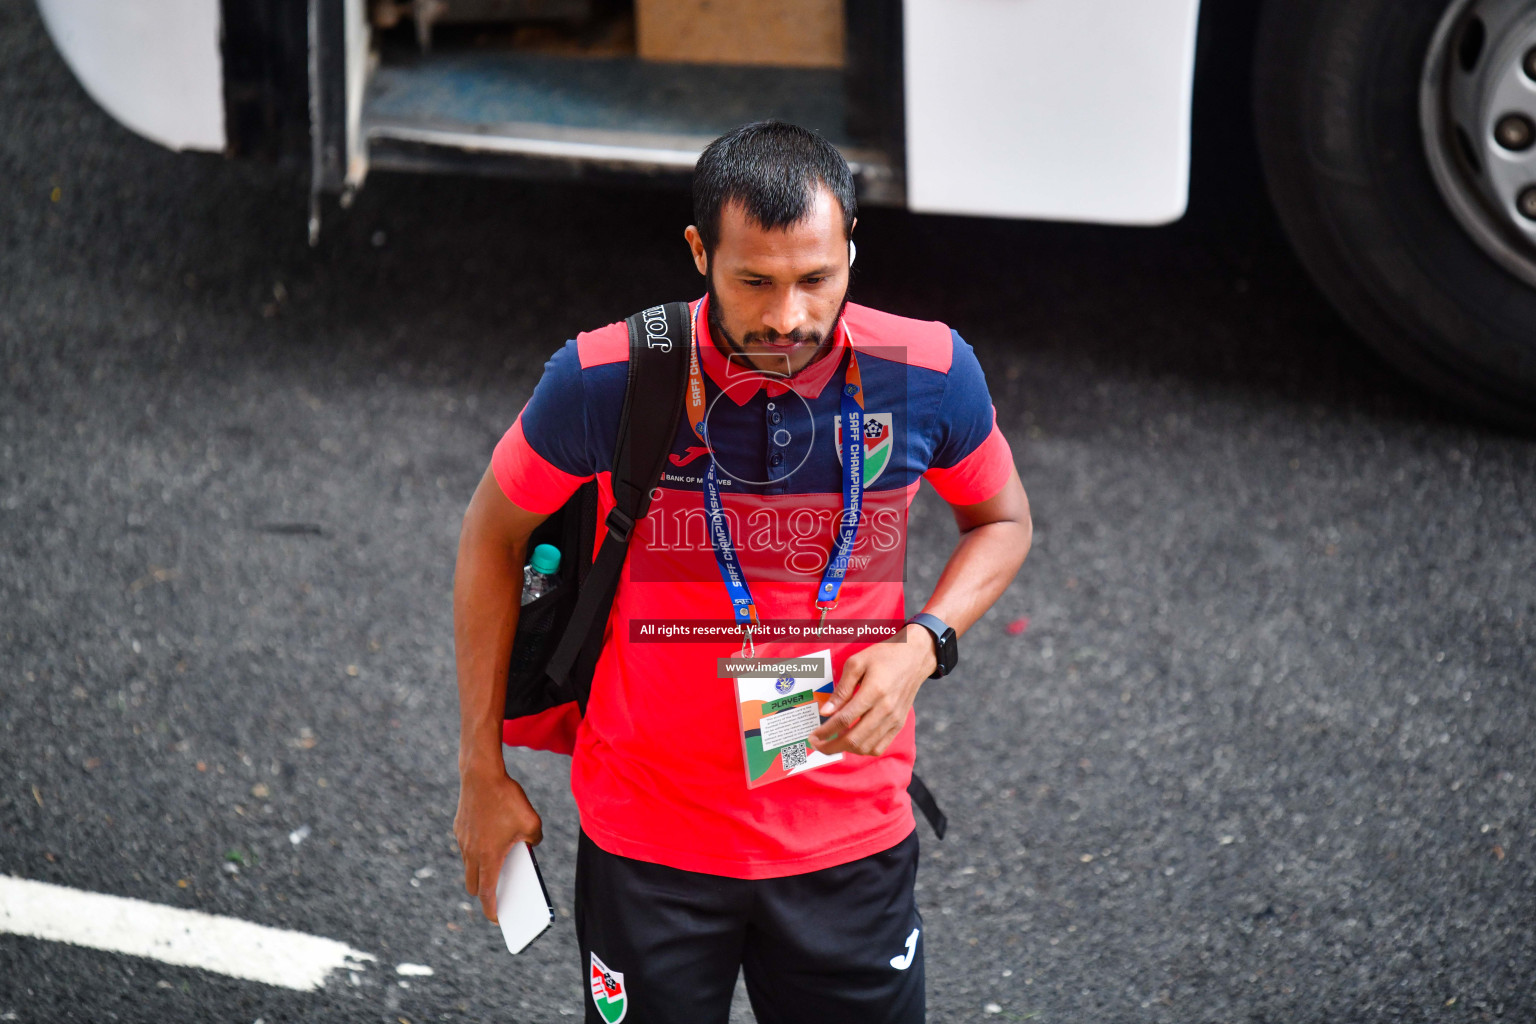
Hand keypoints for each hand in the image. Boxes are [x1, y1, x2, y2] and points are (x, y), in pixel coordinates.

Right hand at [453, 767, 542, 922]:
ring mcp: (462, 840)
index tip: (497, 920)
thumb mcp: (533, 823)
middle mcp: (471, 853)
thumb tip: (531, 845)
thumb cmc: (508, 799)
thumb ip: (534, 841)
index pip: (487, 894)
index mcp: (488, 858)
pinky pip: (468, 845)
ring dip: (481, 870)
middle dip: (485, 893)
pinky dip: (478, 849)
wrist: (481, 774)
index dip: (491, 910)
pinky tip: (493, 840)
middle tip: (500, 895)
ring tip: (499, 869)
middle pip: (474, 885)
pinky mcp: (459, 827)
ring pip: (469, 865)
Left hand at [809, 624, 936, 756]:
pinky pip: (880, 747)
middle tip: (817, 744)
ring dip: (846, 750)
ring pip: (866, 747)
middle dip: (831, 746)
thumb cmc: (884, 656)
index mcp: (874, 692)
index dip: (825, 731)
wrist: (915, 656)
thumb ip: (841, 689)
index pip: (844, 719)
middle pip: (854, 739)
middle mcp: (886, 710)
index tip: (813, 735)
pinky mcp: (899, 724)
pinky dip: (863, 750)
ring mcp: (894, 720)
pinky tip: (852, 742)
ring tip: (832, 742)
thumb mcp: (857, 663)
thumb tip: (826, 712)